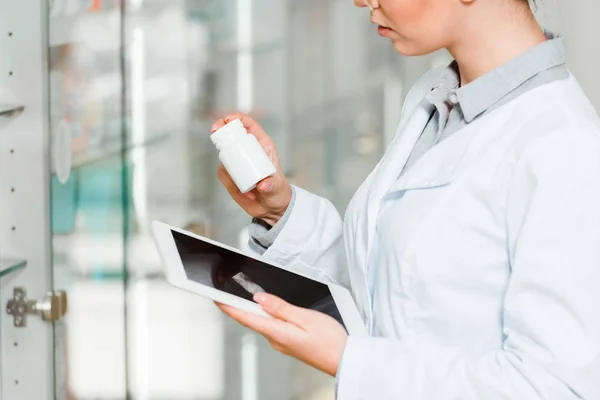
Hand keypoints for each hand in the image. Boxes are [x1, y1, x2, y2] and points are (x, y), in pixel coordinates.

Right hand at [212, 113, 292, 226]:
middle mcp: (248, 151)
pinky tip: (243, 192)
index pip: (249, 125)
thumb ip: (271, 185)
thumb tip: (262, 185)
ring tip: (244, 186)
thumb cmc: (278, 192)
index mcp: (262, 145)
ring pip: (224, 154)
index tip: (228, 119)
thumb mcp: (277, 187)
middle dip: (221, 128)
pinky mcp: (230, 175)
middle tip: (215, 130)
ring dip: (227, 165)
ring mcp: (237, 162)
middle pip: (231, 133)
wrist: (271, 208)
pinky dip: (229, 181)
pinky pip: (222, 172)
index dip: (237, 118)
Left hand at [217, 293, 347, 375]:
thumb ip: (280, 307)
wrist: (345, 360)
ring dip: (253, 310)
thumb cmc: (330, 341)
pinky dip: (266, 315)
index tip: (215, 297)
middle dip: (238, 305)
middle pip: (252, 319)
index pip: (245, 318)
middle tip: (226, 290)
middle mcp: (275, 340)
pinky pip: (272, 326)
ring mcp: (282, 343)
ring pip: (262, 322)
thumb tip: (259, 299)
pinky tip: (267, 309)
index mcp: (277, 333)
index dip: (228, 306)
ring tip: (245, 295)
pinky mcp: (289, 343)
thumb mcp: (305, 317)